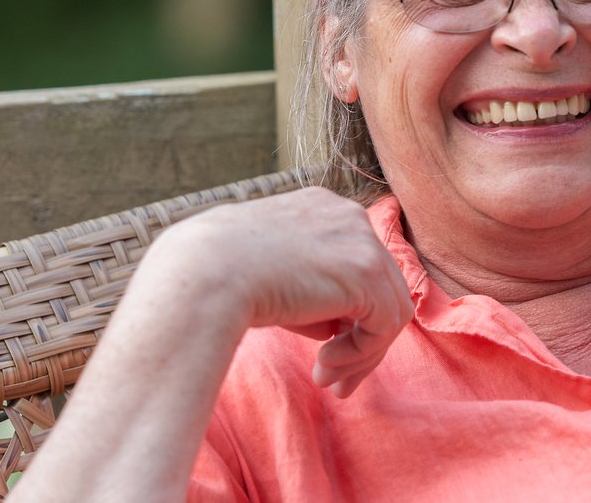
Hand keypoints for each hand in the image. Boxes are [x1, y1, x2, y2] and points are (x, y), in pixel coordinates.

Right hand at [169, 186, 413, 396]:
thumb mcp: (268, 277)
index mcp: (320, 207)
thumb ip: (308, 293)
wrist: (201, 273)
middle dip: (359, 339)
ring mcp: (362, 240)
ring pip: (389, 307)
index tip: (324, 352)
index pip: (355, 263)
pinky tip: (325, 368)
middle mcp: (348, 216)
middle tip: (332, 380)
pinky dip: (362, 354)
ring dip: (361, 353)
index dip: (346, 312)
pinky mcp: (368, 271)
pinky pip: (386, 323)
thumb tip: (338, 328)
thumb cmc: (216, 276)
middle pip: (379, 285)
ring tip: (327, 382)